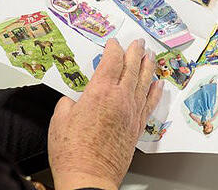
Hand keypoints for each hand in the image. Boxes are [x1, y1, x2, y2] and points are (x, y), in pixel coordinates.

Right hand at [48, 38, 163, 189]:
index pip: (111, 61)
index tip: (113, 43)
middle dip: (135, 52)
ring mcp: (131, 113)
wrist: (89, 176)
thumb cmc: (73, 152)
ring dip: (148, 67)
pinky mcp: (137, 127)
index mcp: (99, 92)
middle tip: (139, 43)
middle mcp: (119, 99)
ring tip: (151, 56)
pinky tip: (158, 85)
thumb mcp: (59, 120)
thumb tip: (71, 103)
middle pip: (132, 67)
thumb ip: (67, 105)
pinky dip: (155, 92)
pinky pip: (150, 103)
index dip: (113, 49)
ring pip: (144, 83)